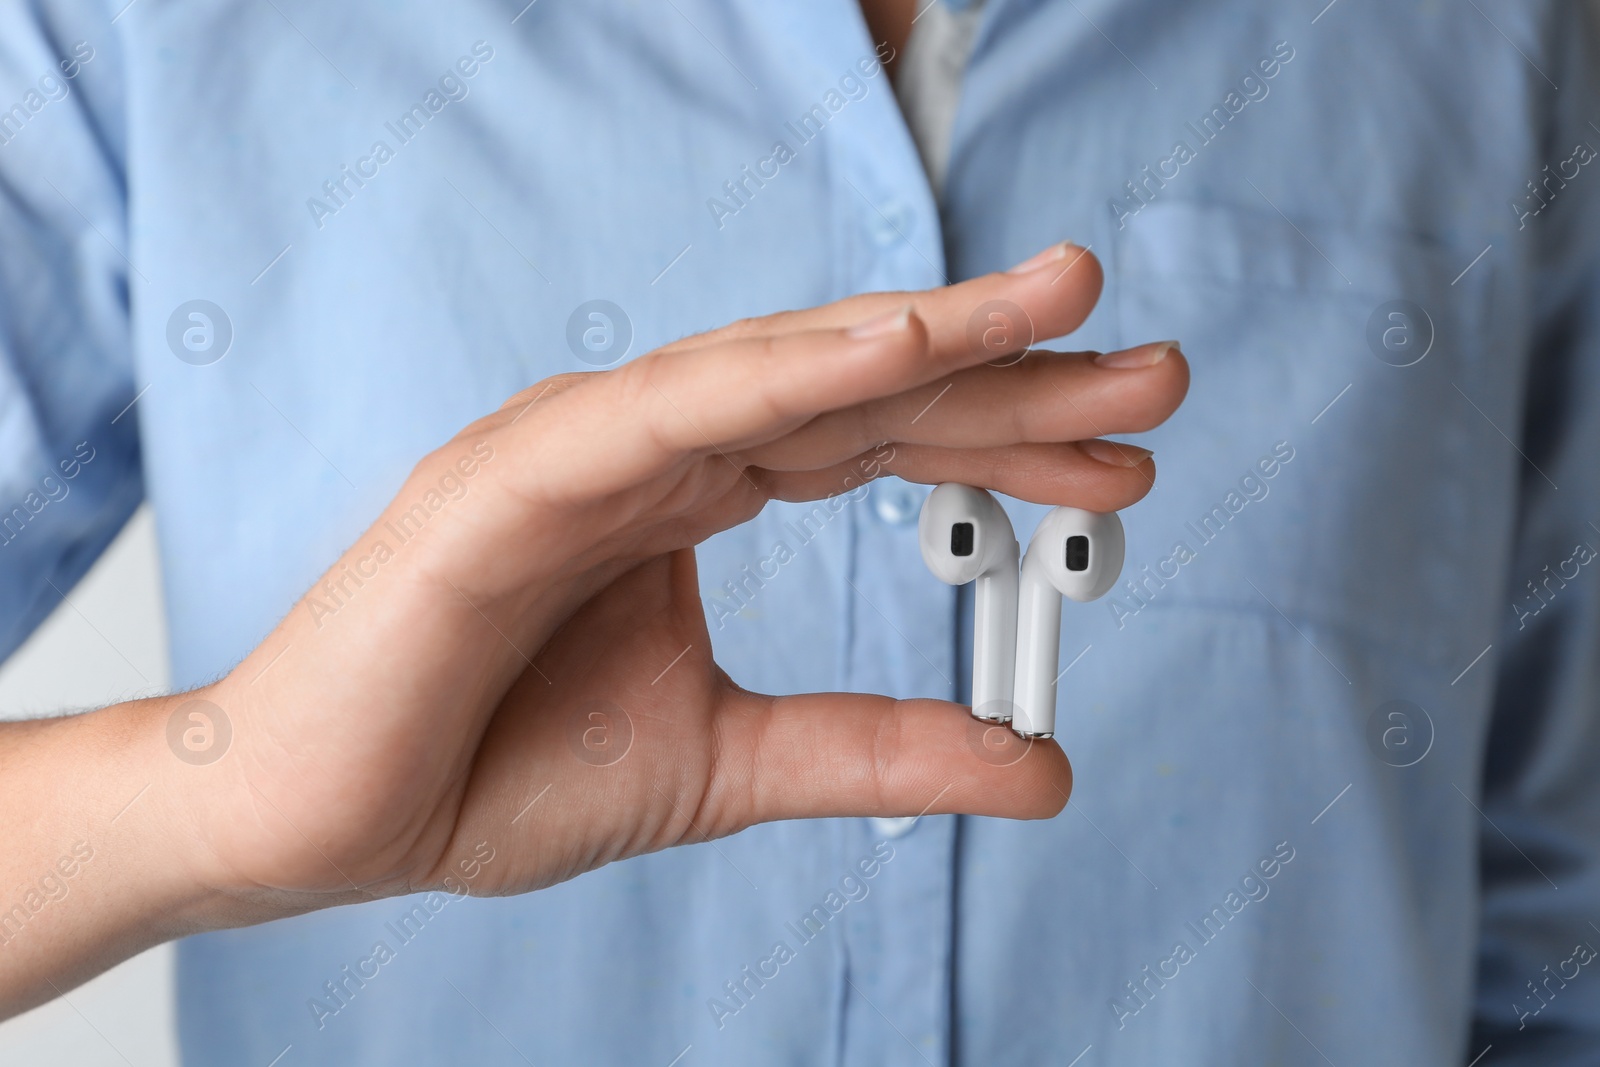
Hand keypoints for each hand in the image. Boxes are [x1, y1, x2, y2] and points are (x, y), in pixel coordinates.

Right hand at [0, 243, 1187, 1011]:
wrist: (327, 822)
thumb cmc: (494, 771)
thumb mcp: (731, 764)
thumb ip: (877, 748)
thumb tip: (1038, 762)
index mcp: (694, 497)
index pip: (877, 442)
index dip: (1005, 442)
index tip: (1125, 456)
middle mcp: (653, 449)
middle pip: (856, 389)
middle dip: (1008, 373)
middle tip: (1151, 365)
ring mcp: (584, 446)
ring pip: (778, 367)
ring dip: (922, 335)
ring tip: (1055, 305)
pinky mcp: (511, 473)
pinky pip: (668, 407)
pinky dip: (783, 368)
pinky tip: (898, 347)